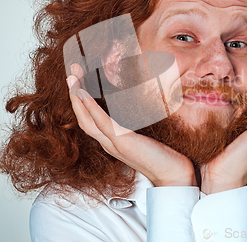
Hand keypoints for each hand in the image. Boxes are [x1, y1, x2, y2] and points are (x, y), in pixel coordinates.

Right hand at [67, 64, 196, 186]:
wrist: (175, 175)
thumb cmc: (165, 156)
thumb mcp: (147, 136)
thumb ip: (138, 125)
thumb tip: (139, 106)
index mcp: (113, 141)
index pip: (90, 119)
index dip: (81, 101)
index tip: (79, 80)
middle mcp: (109, 143)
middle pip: (82, 118)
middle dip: (74, 94)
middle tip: (70, 71)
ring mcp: (114, 144)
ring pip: (87, 119)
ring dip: (77, 96)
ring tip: (72, 76)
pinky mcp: (123, 143)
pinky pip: (102, 123)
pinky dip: (91, 108)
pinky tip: (84, 94)